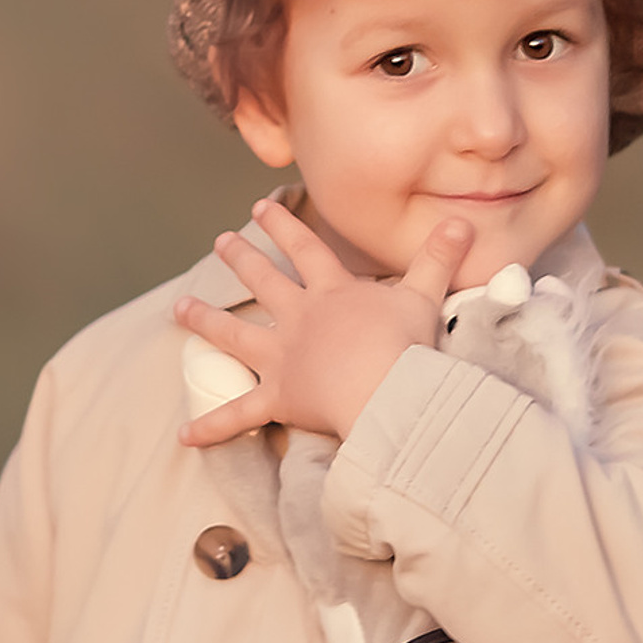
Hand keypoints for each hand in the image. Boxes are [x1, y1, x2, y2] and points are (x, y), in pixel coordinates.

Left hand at [176, 198, 472, 447]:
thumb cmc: (406, 346)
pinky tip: (183, 435)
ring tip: (178, 308)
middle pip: (264, 281)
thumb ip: (438, 258)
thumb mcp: (425, 296)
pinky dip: (210, 426)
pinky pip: (238, 415)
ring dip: (205, 321)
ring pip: (234, 335)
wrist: (386, 390)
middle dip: (241, 258)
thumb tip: (463, 222)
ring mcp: (283, 357)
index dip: (283, 226)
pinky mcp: (278, 398)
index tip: (259, 207)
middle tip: (220, 240)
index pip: (305, 249)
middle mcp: (300, 319)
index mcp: (332, 293)